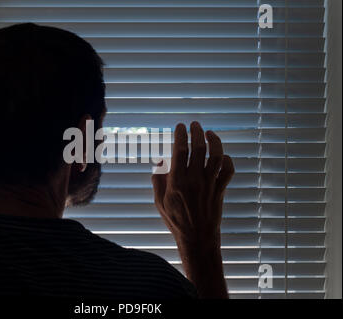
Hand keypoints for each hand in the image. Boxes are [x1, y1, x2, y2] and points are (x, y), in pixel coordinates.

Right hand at [151, 121, 233, 297]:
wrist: (197, 237)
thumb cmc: (176, 220)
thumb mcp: (159, 202)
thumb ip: (158, 180)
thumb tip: (160, 161)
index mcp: (177, 181)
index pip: (179, 151)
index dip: (180, 136)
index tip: (179, 126)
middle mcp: (195, 180)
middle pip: (199, 149)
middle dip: (197, 132)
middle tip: (194, 124)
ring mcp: (210, 184)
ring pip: (216, 156)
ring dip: (214, 141)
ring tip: (209, 133)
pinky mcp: (220, 190)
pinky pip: (228, 171)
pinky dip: (228, 160)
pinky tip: (223, 155)